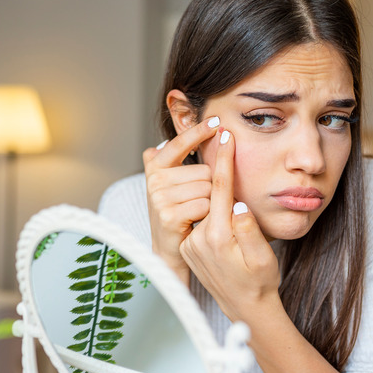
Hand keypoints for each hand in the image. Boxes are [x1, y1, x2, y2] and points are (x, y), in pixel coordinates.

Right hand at [142, 116, 219, 284]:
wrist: (169, 250)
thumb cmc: (178, 213)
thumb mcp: (173, 182)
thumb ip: (176, 158)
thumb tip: (182, 134)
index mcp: (155, 166)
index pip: (180, 143)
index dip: (198, 131)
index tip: (217, 122)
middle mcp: (154, 179)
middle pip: (204, 170)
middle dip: (209, 186)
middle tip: (197, 202)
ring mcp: (159, 197)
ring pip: (207, 188)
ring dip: (210, 201)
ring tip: (197, 213)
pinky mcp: (168, 215)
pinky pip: (204, 204)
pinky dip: (208, 214)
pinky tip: (196, 221)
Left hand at [179, 129, 280, 321]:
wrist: (246, 307)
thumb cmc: (261, 282)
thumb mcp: (263, 257)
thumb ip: (250, 230)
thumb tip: (238, 204)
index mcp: (218, 237)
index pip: (219, 188)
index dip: (223, 159)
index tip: (225, 135)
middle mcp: (199, 239)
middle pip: (207, 193)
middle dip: (216, 170)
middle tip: (220, 143)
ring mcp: (191, 244)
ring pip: (203, 205)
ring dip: (213, 192)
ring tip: (223, 182)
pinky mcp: (189, 247)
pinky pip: (200, 219)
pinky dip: (208, 209)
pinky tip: (219, 209)